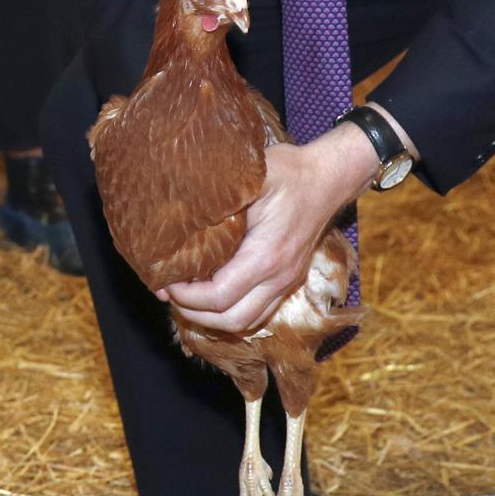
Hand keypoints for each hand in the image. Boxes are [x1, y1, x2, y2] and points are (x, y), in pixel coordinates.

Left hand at [159, 127, 372, 333]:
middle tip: (169, 294)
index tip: (166, 281)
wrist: (328, 178)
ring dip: (214, 318)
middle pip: (232, 320)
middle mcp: (278, 277)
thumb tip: (177, 214)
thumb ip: (218, 199)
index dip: (186, 296)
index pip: (219, 296)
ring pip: (247, 322)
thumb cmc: (290, 173)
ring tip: (187, 299)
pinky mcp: (288, 280)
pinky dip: (232, 311)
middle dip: (195, 314)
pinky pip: (259, 311)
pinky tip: (213, 295)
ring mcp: (286, 282)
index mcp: (265, 256)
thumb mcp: (251, 178)